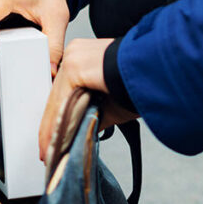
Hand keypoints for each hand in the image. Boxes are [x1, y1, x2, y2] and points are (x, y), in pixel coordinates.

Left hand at [37, 38, 137, 159]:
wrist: (155, 72)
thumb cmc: (140, 83)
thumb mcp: (110, 102)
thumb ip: (92, 112)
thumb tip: (80, 130)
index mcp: (85, 56)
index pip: (64, 90)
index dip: (56, 116)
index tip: (52, 137)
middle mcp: (76, 52)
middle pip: (57, 94)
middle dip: (52, 125)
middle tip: (47, 150)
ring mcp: (74, 57)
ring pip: (57, 99)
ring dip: (53, 128)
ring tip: (49, 151)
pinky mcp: (75, 67)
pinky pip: (61, 101)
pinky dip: (56, 124)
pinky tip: (54, 141)